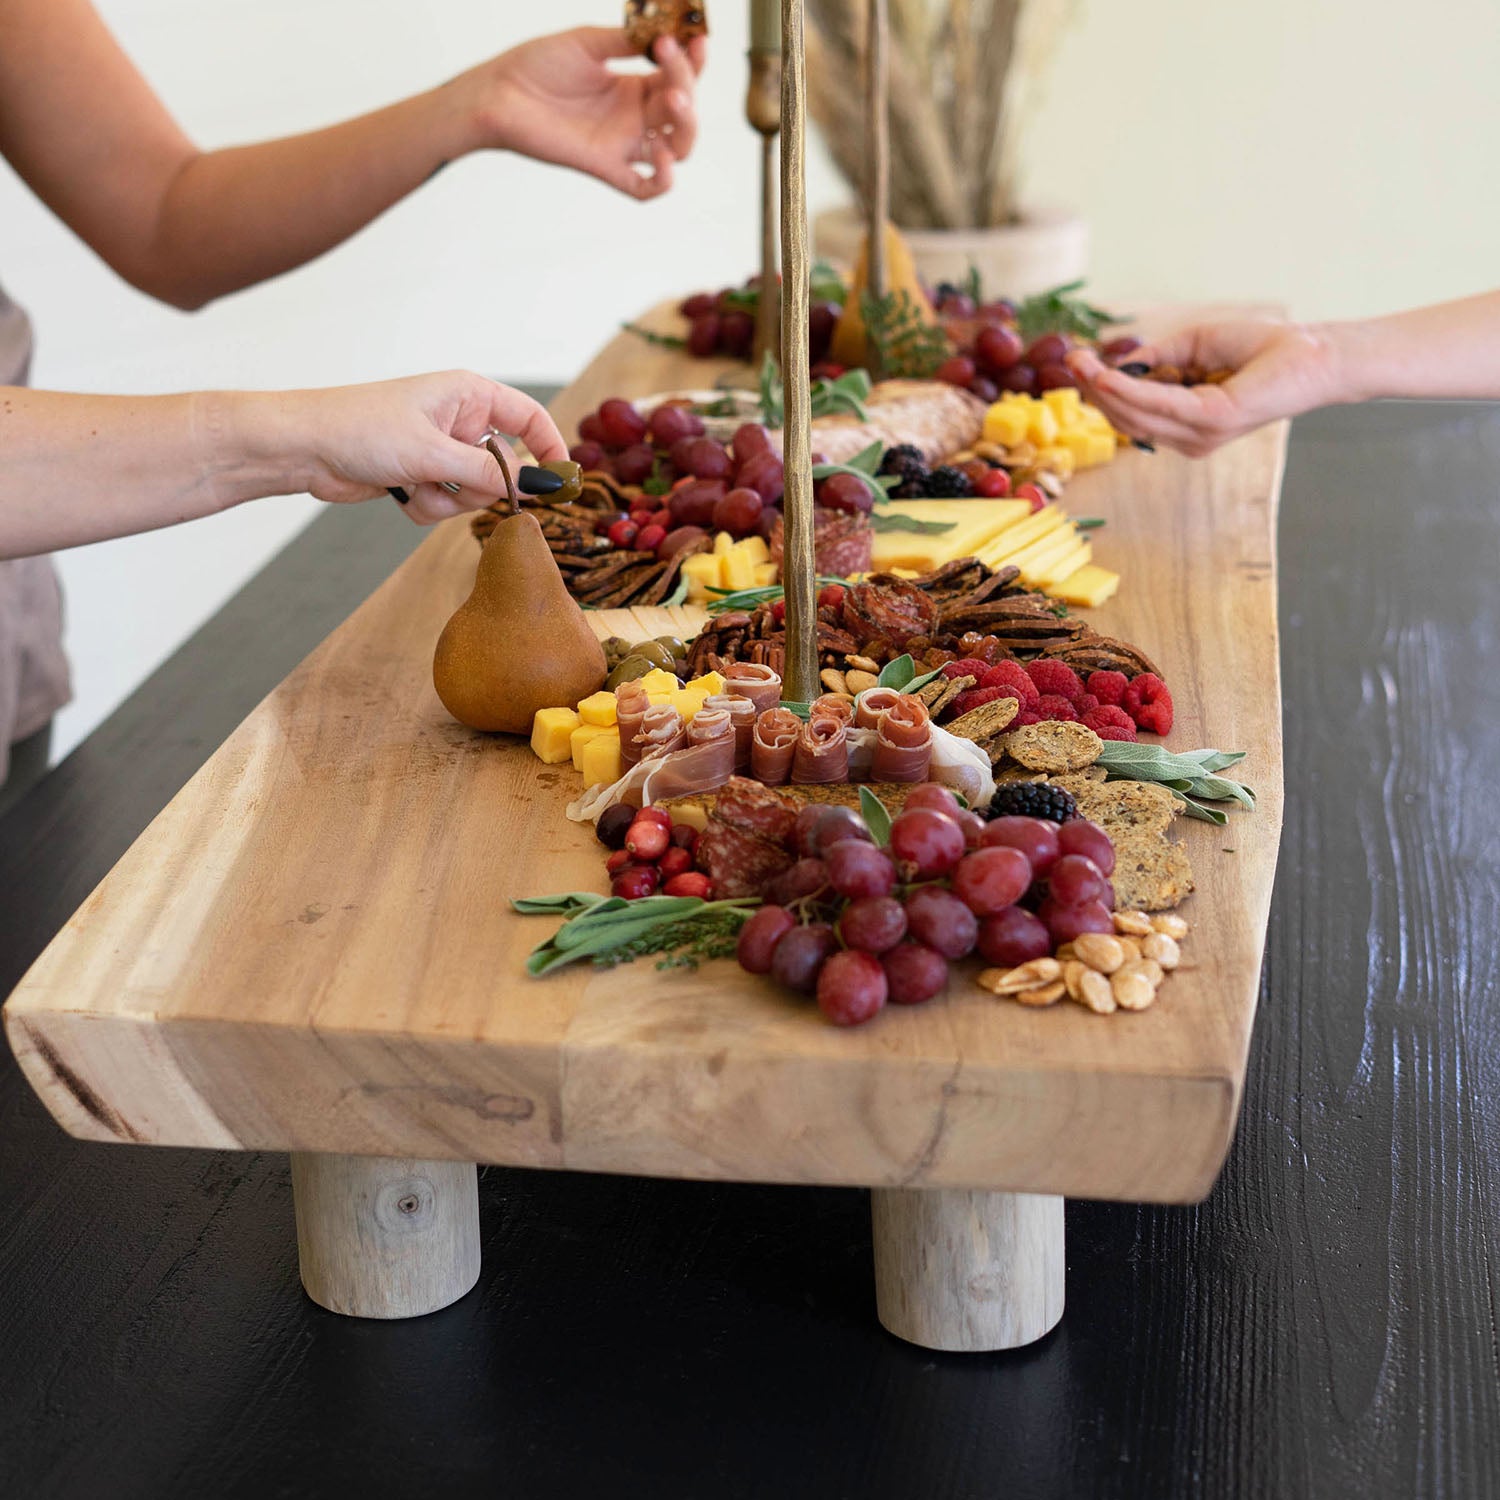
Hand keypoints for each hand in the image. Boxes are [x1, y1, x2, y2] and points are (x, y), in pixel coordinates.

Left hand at [281, 372, 566, 524]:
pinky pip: (446, 504)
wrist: (303, 447)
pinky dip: (428, 506)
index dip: (550, 449)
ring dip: (449, 500)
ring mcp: (441, 450)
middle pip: (504, 466)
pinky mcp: (422, 476)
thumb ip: (492, 473)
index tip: (561, 483)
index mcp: (469, 395)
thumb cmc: (362, 429)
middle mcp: (460, 420)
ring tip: (415, 486)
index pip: (530, 418)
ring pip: (475, 492)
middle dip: (481, 486)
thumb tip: (540, 486)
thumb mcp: (434, 453)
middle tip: (455, 485)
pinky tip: (400, 494)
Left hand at [467, 27, 705, 198]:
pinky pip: (645, 188)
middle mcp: (634, 118)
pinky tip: (660, 156)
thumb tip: (664, 31)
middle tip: (671, 62)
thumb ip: (626, 40)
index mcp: (633, 87)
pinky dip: (662, 180)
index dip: (692, 62)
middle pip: (683, 113)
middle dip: (687, 86)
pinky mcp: (606, 167)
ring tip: (673, 102)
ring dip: (686, 128)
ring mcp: (622, 144)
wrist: (500, 92)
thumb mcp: (587, 43)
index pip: (679, 79)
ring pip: (677, 149)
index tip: (695, 38)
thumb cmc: (537, 65)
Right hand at [1066, 320, 1342, 456]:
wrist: (1314, 354)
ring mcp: (1199, 434)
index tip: (1077, 362)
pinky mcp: (1211, 420)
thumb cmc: (1264, 348)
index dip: (1102, 389)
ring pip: (1136, 415)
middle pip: (1127, 418)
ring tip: (1080, 363)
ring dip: (1104, 390)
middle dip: (1095, 390)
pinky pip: (1158, 405)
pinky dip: (1129, 389)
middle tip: (1071, 360)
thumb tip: (1121, 364)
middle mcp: (1189, 437)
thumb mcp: (1198, 346)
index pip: (1133, 413)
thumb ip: (1160, 356)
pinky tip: (1107, 375)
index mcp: (1186, 424)